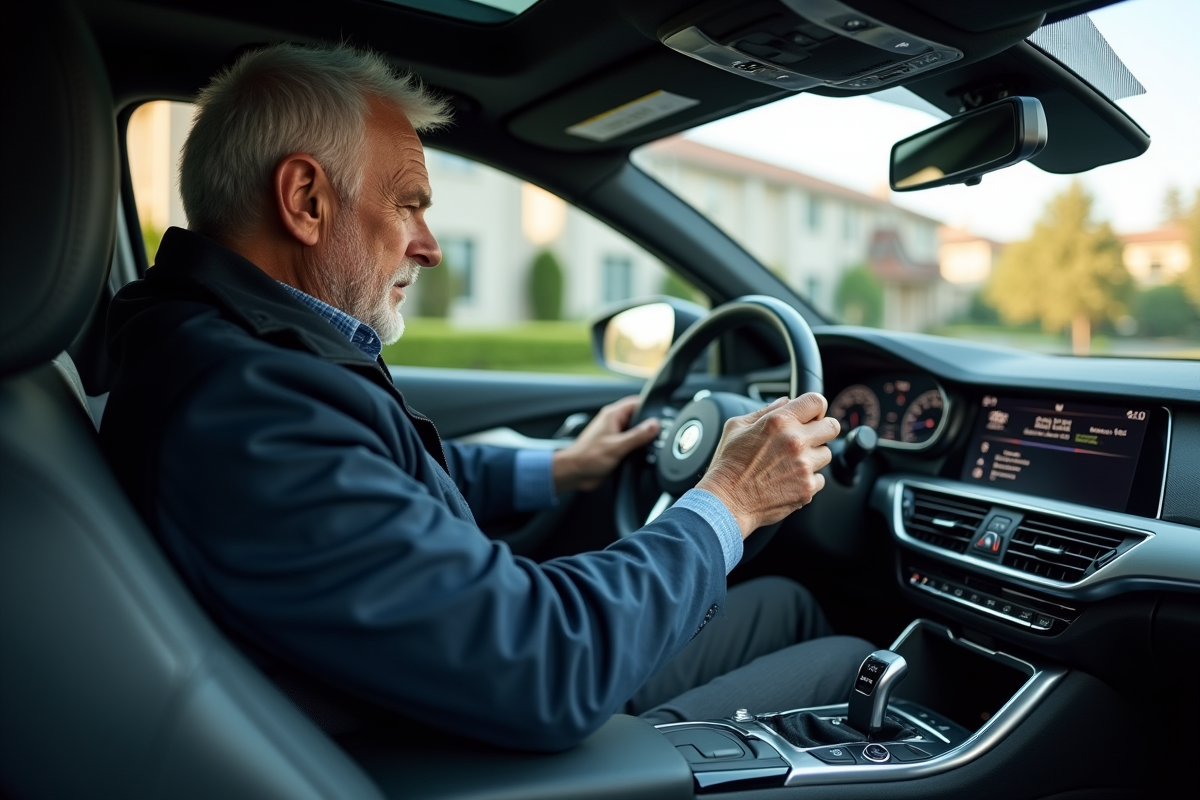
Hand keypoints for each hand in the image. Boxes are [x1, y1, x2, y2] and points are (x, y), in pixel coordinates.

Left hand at [553, 396, 659, 492]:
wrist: (574, 473)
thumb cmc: (587, 457)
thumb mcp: (617, 446)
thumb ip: (638, 435)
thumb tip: (655, 425)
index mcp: (612, 415)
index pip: (636, 402)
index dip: (650, 408)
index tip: (662, 416)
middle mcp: (613, 423)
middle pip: (638, 418)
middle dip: (649, 426)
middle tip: (660, 435)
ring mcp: (614, 435)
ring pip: (636, 432)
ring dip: (643, 439)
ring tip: (652, 446)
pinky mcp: (615, 447)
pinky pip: (631, 443)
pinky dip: (638, 448)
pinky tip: (643, 455)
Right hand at [696, 392, 838, 538]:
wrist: (726, 501)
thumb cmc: (728, 465)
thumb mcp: (737, 427)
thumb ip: (765, 410)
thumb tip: (785, 401)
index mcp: (779, 422)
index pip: (816, 402)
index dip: (815, 408)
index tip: (811, 416)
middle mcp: (795, 442)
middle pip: (832, 426)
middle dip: (822, 430)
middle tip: (808, 439)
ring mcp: (804, 466)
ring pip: (826, 454)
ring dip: (813, 457)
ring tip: (790, 464)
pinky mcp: (808, 488)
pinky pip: (820, 479)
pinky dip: (807, 480)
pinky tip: (788, 480)